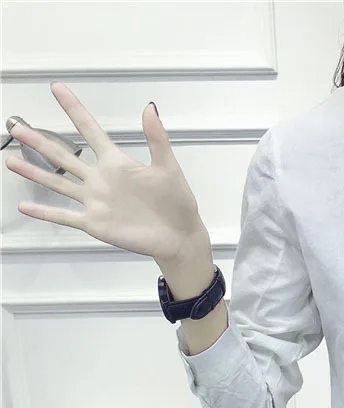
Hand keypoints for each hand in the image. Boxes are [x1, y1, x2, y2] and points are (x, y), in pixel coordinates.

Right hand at [4, 83, 208, 264]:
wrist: (179, 236)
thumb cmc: (178, 203)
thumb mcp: (168, 168)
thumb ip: (156, 139)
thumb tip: (150, 108)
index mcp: (117, 163)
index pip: (90, 131)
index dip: (74, 109)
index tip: (57, 89)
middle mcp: (102, 180)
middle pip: (64, 156)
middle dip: (39, 142)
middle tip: (17, 127)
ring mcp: (96, 201)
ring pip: (58, 183)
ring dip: (35, 173)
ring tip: (11, 161)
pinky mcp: (96, 223)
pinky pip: (65, 216)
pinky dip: (45, 213)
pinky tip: (24, 208)